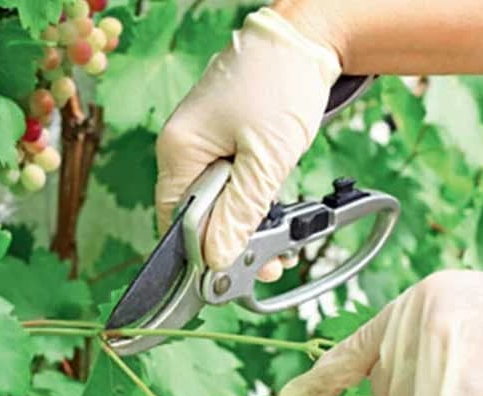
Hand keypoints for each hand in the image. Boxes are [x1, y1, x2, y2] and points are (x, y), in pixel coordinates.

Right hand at [154, 7, 340, 281]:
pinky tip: (274, 214)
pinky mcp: (224, 139)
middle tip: (267, 263)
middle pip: (194, 214)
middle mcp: (182, 147)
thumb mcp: (266, 160)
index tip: (231, 272)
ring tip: (279, 244)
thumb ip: (239, 213)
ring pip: (215, 201)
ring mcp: (202, 141)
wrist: (309, 37)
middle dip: (229, 242)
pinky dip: (250, 201)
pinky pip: (228, 183)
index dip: (199, 251)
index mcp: (179, 151)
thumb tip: (214, 257)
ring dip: (244, 224)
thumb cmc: (284, 85)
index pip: (174, 220)